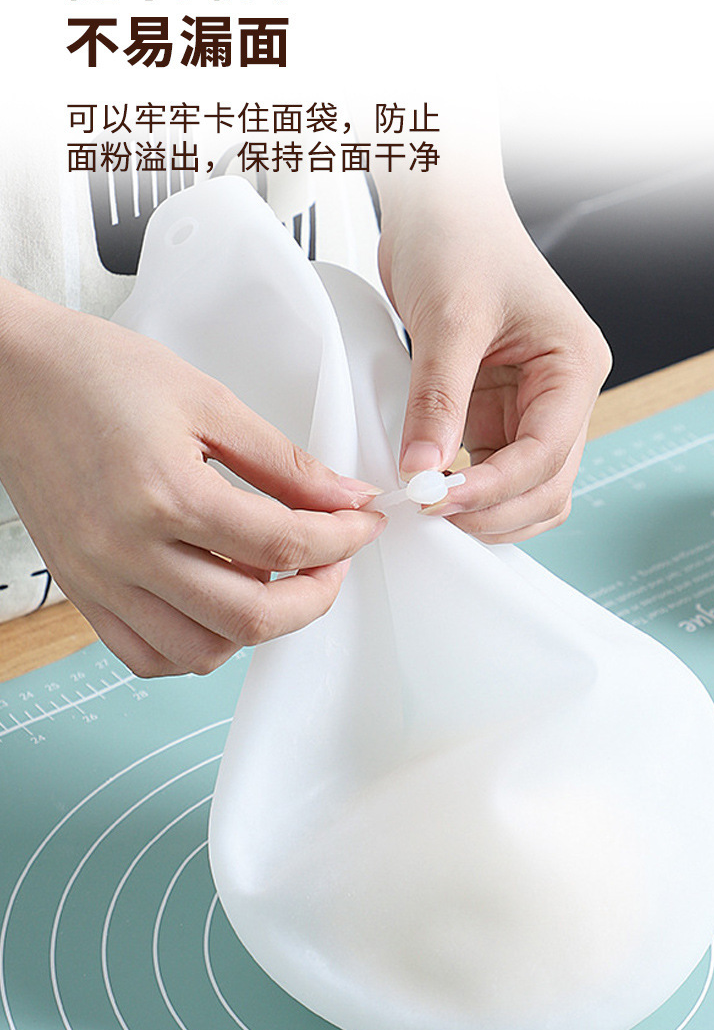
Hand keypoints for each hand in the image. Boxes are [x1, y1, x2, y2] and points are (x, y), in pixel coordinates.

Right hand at [0, 284, 384, 675]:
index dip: (342, 539)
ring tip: (273, 579)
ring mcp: (99, 580)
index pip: (283, 544)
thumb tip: (346, 498)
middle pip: (249, 618)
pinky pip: (148, 656)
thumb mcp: (207, 400)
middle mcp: (126, 550)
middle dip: (316, 597)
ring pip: (201, 652)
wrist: (13, 376)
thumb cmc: (98, 373)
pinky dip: (197, 645)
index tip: (363, 524)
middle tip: (334, 562)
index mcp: (164, 492)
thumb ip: (284, 462)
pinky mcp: (82, 593)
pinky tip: (217, 602)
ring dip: (257, 628)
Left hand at [378, 177, 610, 542]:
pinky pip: (491, 470)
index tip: (441, 501)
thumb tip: (424, 471)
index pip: (548, 453)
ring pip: (525, 489)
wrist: (440, 209)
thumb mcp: (449, 319)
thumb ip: (439, 399)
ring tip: (430, 509)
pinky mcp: (493, 412)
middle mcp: (561, 394)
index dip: (496, 488)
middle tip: (432, 514)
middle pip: (546, 484)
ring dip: (486, 510)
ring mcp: (528, 407)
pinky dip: (467, 490)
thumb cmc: (461, 240)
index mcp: (573, 366)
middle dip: (494, 509)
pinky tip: (430, 489)